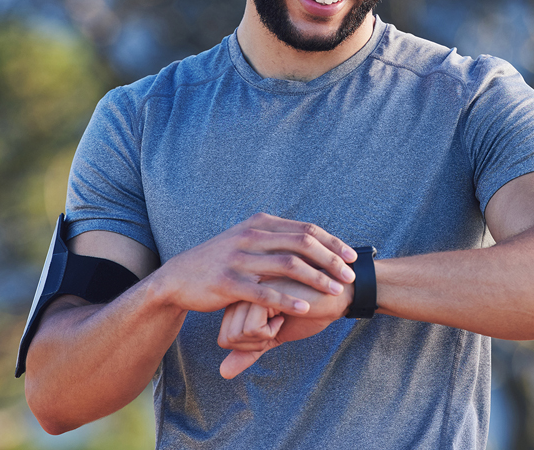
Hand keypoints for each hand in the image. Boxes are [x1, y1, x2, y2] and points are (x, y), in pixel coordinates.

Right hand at [156, 213, 355, 316]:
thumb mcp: (247, 239)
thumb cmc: (221, 261)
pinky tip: (305, 310)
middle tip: (350, 276)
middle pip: (302, 244)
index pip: (306, 229)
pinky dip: (288, 300)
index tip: (353, 257)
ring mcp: (239, 258)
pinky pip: (265, 292)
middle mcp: (251, 235)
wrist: (180, 278)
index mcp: (260, 223)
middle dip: (331, 259)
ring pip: (287, 266)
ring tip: (335, 292)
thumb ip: (276, 236)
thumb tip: (312, 238)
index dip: (332, 243)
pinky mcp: (228, 282)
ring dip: (316, 279)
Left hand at [216, 277, 352, 378]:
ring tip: (282, 317)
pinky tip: (287, 313)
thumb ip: (247, 352)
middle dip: (256, 343)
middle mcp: (239, 291)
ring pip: (237, 335)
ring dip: (265, 336)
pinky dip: (272, 331)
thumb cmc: (307, 312)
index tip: (272, 328)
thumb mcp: (273, 336)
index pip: (224, 338)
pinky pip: (252, 329)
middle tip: (278, 325)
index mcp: (238, 298)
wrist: (336, 296)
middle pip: (227, 338)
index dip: (250, 345)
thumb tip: (223, 373)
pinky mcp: (260, 292)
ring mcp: (247, 290)